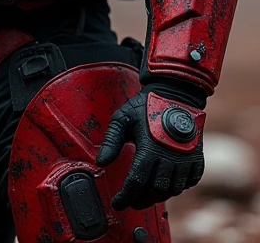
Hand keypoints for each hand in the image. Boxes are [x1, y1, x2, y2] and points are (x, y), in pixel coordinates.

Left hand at [96, 89, 204, 210]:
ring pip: (173, 189)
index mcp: (150, 147)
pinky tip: (168, 185)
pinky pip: (190, 182)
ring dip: (159, 196)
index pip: (136, 182)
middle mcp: (170, 156)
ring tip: (146, 195)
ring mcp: (186, 158)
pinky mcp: (197, 157)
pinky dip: (178, 188)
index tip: (117, 203)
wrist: (175, 93)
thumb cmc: (146, 105)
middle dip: (141, 200)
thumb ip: (111, 140)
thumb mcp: (123, 118)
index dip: (125, 197)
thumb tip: (101, 162)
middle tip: (131, 202)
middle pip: (155, 190)